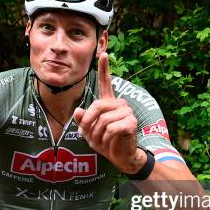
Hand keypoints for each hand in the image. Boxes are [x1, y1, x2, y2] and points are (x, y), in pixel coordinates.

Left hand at [74, 52, 143, 173]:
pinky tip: (111, 143)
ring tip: (101, 141)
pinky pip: (110, 129)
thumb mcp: (89, 131)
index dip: (104, 68)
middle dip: (88, 123)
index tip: (103, 53)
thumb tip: (79, 111)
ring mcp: (127, 112)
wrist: (121, 156)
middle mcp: (119, 104)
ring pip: (102, 120)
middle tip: (86, 135)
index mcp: (109, 103)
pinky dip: (105, 139)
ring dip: (96, 135)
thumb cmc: (105, 141)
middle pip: (97, 106)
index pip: (105, 82)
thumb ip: (83, 120)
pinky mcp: (131, 122)